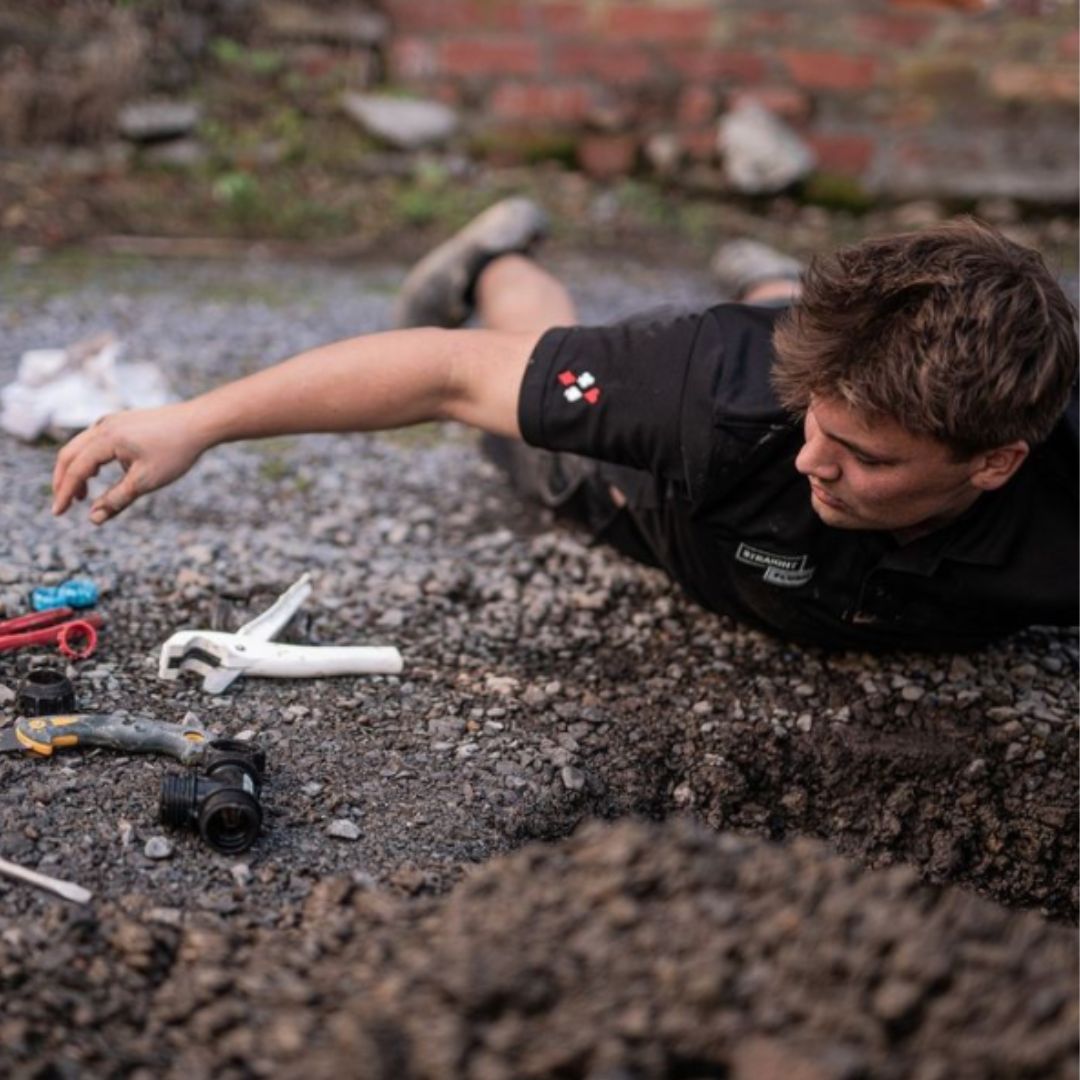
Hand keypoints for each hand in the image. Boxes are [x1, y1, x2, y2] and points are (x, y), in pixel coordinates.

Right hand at [51, 403, 207, 523]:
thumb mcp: (146, 480)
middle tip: (63, 505)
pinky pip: (94, 440)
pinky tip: (97, 472)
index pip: (76, 469)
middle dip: (63, 481)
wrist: (200, 422)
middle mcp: (104, 425)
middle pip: (70, 454)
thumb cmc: (176, 451)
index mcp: (107, 438)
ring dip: (76, 470)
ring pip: (80, 446)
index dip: (64, 493)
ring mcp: (112, 420)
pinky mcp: (121, 421)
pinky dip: (88, 458)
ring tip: (82, 495)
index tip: (57, 513)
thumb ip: (117, 499)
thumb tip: (93, 519)